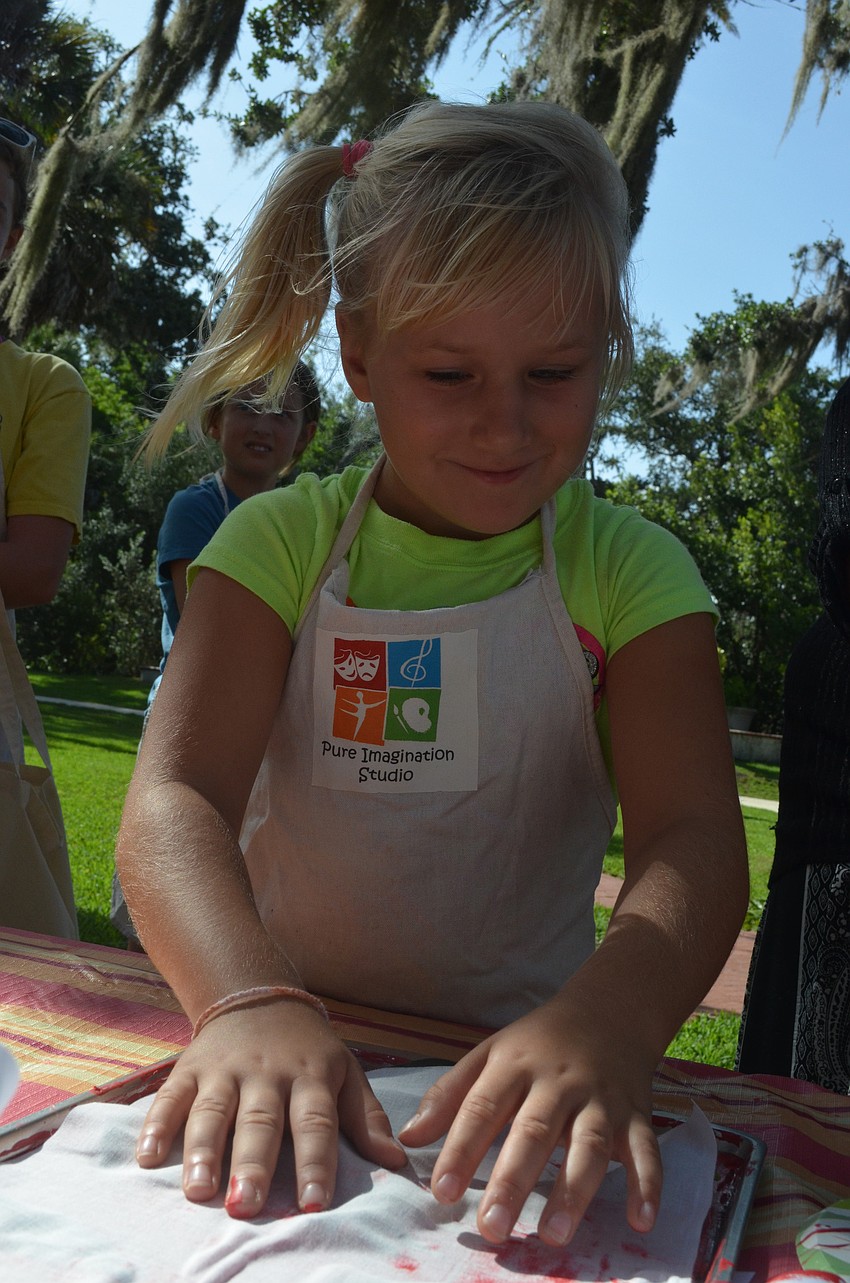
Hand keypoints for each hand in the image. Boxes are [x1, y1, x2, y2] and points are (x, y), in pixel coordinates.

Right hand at [135, 1000, 406, 1216]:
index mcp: (310, 1076)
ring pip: (212, 1111)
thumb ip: (366, 1117)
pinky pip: (170, 1097)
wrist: (257, 995)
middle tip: (246, 1205)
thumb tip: (397, 1160)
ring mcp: (224, 1069)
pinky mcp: (188, 1068)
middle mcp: (266, 1073)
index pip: (315, 1122)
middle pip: (259, 1121)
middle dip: (253, 1164)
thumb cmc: (307, 1049)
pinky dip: (156, 1125)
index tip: (314, 1204)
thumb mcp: (344, 1071)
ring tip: (198, 1191)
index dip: (315, 1162)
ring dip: (203, 1151)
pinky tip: (147, 1157)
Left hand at [397, 998, 661, 1246]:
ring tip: (553, 1235)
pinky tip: (640, 1222)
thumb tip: (408, 1137)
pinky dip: (648, 1186)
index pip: (482, 1108)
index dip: (460, 1150)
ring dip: (573, 1191)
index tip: (440, 1193)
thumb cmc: (539, 1042)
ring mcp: (601, 1099)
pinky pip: (646, 1150)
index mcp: (515, 1065)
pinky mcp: (637, 1115)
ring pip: (589, 1144)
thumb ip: (450, 1095)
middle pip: (534, 1131)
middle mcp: (558, 1083)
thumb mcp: (490, 1054)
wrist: (610, 1010)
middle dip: (512, 1181)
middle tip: (492, 1227)